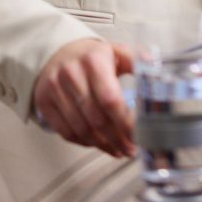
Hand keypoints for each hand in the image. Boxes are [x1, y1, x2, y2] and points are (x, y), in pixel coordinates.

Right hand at [32, 37, 136, 156]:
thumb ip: (137, 61)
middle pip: (96, 118)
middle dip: (117, 138)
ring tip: (118, 150)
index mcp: (93, 60)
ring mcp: (54, 89)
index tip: (138, 135)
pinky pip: (66, 132)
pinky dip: (84, 143)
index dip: (125, 122)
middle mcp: (71, 74)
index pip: (110, 99)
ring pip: (81, 128)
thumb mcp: (116, 52)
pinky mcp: (44, 103)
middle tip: (130, 148)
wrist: (58, 52)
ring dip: (103, 145)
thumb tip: (157, 73)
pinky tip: (98, 144)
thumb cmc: (92, 57)